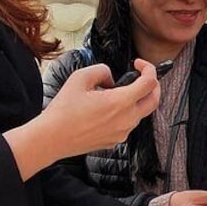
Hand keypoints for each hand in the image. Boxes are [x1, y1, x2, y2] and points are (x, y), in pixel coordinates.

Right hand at [7, 59, 159, 179]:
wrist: (52, 139)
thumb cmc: (63, 110)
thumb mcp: (80, 78)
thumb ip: (101, 71)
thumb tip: (111, 79)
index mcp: (121, 102)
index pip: (150, 83)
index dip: (148, 69)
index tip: (138, 64)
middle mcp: (126, 119)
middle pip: (154, 101)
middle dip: (153, 86)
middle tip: (142, 76)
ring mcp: (123, 133)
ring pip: (140, 113)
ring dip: (135, 100)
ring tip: (114, 93)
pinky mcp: (115, 141)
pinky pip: (127, 124)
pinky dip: (124, 113)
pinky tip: (106, 110)